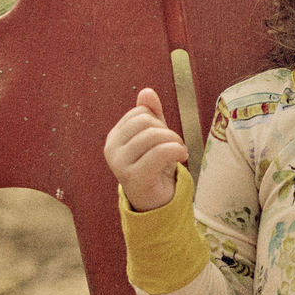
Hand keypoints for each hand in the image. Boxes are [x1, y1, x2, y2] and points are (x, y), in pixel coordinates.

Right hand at [104, 87, 186, 211]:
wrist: (157, 203)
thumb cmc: (156, 168)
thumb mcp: (155, 138)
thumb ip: (151, 115)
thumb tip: (147, 91)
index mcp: (115, 137)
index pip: (140, 113)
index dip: (159, 121)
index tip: (166, 138)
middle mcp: (112, 149)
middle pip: (145, 121)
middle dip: (167, 131)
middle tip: (175, 146)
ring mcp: (120, 164)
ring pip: (153, 135)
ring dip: (174, 142)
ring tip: (179, 152)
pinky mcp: (134, 177)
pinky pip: (160, 152)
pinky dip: (176, 151)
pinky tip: (182, 157)